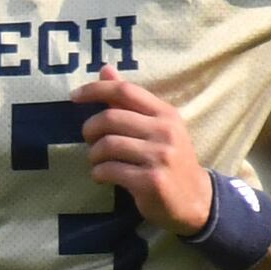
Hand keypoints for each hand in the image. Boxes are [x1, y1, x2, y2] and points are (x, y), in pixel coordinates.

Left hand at [74, 76, 213, 236]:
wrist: (196, 200)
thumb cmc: (168, 159)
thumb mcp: (156, 127)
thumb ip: (130, 102)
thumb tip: (105, 69)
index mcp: (165, 114)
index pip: (125, 91)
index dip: (95, 90)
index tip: (74, 97)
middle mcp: (165, 131)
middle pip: (110, 118)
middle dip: (90, 130)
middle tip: (90, 141)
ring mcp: (160, 156)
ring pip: (107, 145)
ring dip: (94, 155)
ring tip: (98, 162)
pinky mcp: (151, 181)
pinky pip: (110, 170)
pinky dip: (99, 173)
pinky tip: (103, 176)